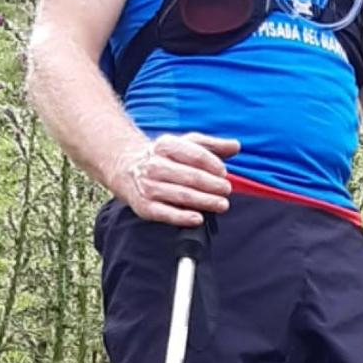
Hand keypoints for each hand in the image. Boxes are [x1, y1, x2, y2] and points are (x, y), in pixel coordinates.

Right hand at [114, 132, 239, 227]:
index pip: (196, 155)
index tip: (224, 173)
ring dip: (205, 201)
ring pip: (182, 195)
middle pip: (191, 176)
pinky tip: (198, 218)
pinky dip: (182, 217)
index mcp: (166, 145)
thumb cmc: (164, 157)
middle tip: (226, 190)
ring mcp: (148, 186)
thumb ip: (213, 146)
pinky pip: (166, 213)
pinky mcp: (144, 206)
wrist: (126, 168)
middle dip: (213, 185)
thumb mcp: (186, 144)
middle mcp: (155, 165)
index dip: (213, 165)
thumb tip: (235, 146)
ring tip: (222, 204)